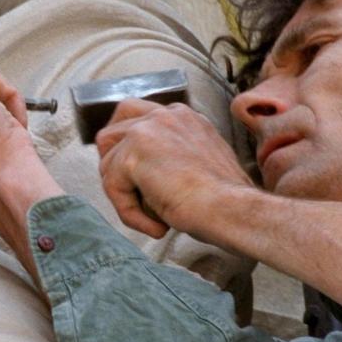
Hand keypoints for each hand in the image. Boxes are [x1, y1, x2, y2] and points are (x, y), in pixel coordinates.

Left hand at [96, 99, 252, 238]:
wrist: (234, 209)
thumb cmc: (226, 199)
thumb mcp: (198, 166)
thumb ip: (171, 158)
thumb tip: (144, 175)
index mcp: (182, 117)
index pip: (138, 118)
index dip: (129, 148)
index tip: (136, 177)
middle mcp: (164, 116)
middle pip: (113, 130)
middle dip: (113, 164)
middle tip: (128, 193)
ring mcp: (147, 130)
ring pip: (108, 163)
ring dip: (124, 196)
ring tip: (153, 216)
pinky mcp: (134, 154)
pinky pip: (112, 187)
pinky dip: (129, 213)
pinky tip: (157, 226)